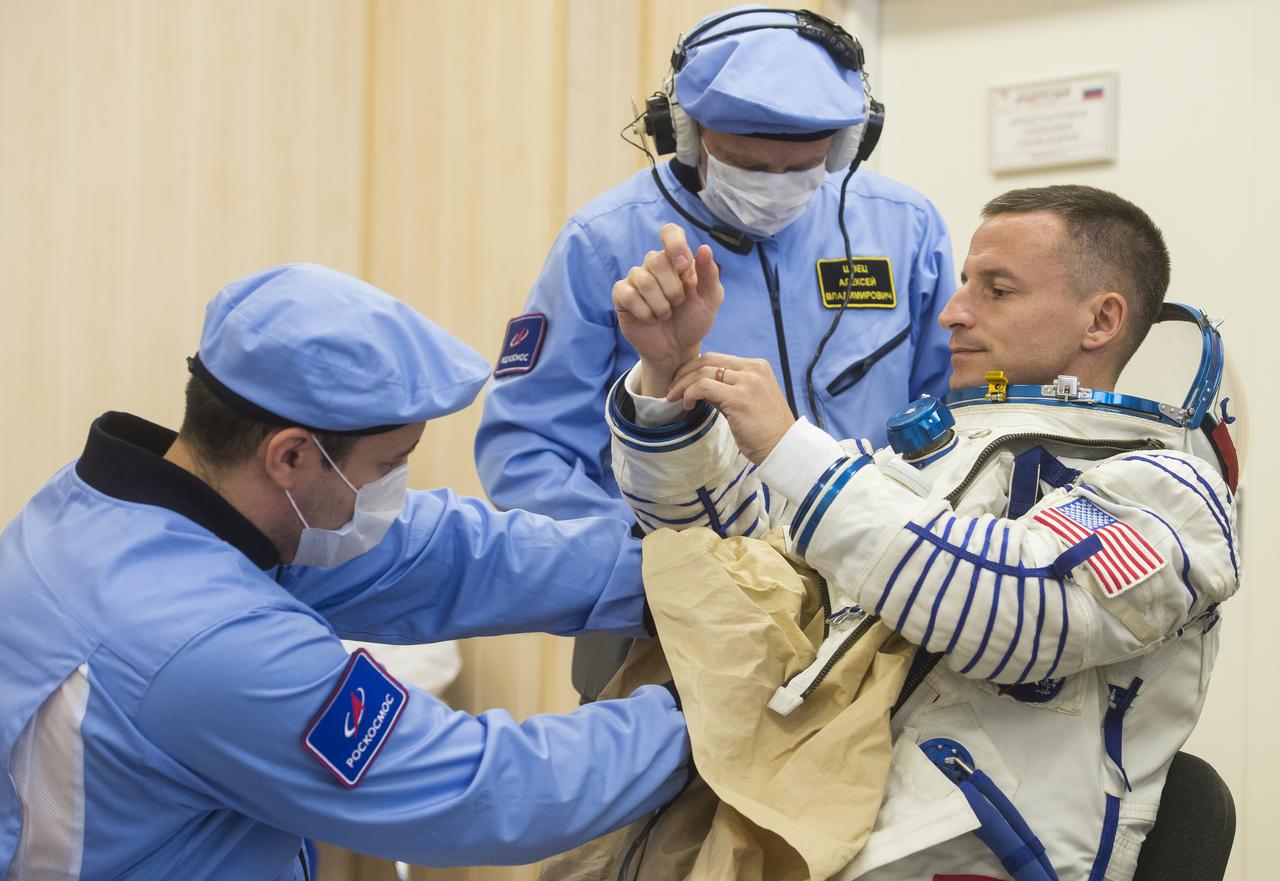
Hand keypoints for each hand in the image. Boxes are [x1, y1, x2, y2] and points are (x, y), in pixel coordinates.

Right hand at [612, 224, 722, 395]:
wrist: (677, 350)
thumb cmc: (694, 321)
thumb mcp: (710, 300)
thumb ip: (709, 274)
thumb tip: (704, 248)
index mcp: (678, 260)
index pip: (670, 233)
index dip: (675, 244)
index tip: (684, 265)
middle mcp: (655, 265)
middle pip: (657, 259)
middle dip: (672, 289)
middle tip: (678, 304)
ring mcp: (636, 279)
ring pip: (643, 279)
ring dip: (660, 304)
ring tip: (665, 315)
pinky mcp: (622, 296)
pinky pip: (628, 294)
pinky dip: (644, 311)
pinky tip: (650, 319)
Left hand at [666, 354, 795, 463]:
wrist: (782, 448)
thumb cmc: (763, 430)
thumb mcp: (745, 402)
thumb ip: (725, 390)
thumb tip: (698, 386)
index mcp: (756, 367)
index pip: (716, 358)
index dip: (693, 368)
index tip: (681, 382)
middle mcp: (753, 369)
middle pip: (707, 360)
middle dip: (684, 373)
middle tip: (671, 389)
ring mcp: (748, 381)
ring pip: (703, 372)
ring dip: (682, 384)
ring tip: (673, 398)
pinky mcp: (740, 397)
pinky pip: (704, 387)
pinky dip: (690, 394)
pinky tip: (688, 406)